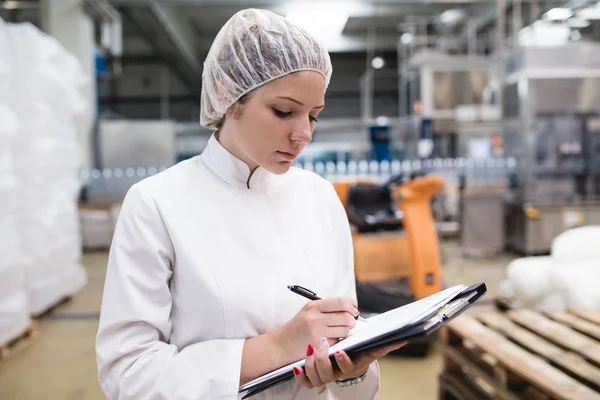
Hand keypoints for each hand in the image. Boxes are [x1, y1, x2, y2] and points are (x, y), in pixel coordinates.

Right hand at [273, 298, 358, 361]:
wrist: (280, 345)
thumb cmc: (296, 329)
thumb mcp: (307, 312)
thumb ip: (326, 309)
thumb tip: (350, 310)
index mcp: (313, 306)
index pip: (340, 302)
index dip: (350, 307)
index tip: (354, 312)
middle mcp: (315, 317)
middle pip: (346, 316)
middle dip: (352, 321)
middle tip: (350, 324)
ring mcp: (317, 332)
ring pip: (345, 330)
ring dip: (346, 332)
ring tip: (339, 333)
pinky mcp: (318, 345)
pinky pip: (337, 342)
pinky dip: (337, 342)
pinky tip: (330, 341)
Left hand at [293, 338, 408, 387]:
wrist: (343, 364)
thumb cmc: (357, 353)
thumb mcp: (370, 350)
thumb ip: (385, 345)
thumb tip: (404, 338)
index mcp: (351, 367)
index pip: (348, 367)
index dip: (343, 361)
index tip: (339, 350)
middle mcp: (337, 374)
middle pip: (328, 374)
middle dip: (323, 359)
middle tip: (319, 344)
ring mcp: (325, 377)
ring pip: (316, 377)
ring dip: (312, 364)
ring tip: (310, 349)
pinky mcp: (313, 377)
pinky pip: (306, 382)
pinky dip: (300, 376)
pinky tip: (297, 366)